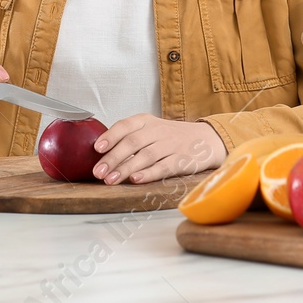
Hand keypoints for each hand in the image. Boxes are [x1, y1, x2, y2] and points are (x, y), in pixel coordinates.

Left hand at [90, 114, 226, 184]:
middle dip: (113, 158)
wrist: (205, 139)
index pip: (125, 125)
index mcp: (146, 122)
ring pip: (146, 156)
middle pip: (133, 142)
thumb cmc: (170, 137)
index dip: (110, 136)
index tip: (96, 148)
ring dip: (126, 168)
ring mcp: (171, 145)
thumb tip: (100, 156)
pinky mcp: (182, 160)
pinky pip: (164, 166)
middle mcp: (158, 131)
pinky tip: (136, 179)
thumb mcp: (150, 130)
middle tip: (98, 172)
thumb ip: (128, 139)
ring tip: (111, 180)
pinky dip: (149, 173)